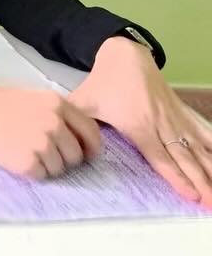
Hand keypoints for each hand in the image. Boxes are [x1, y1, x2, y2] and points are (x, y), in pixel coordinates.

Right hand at [0, 85, 102, 178]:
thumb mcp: (31, 97)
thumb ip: (56, 112)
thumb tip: (76, 135)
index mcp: (57, 104)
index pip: (91, 131)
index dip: (90, 146)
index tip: (85, 153)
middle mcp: (55, 123)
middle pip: (76, 154)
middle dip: (65, 159)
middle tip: (45, 154)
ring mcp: (42, 144)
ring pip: (60, 168)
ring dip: (46, 166)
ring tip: (24, 153)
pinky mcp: (27, 162)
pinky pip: (42, 175)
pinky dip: (32, 172)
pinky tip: (16, 158)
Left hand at [69, 36, 211, 205]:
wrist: (125, 53)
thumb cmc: (104, 80)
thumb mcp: (84, 100)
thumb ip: (74, 123)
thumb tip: (60, 140)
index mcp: (138, 125)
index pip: (160, 157)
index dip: (176, 176)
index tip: (191, 194)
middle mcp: (161, 124)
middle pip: (184, 157)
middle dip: (201, 181)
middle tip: (211, 202)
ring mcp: (174, 117)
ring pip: (196, 146)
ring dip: (210, 168)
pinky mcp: (180, 111)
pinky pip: (200, 130)